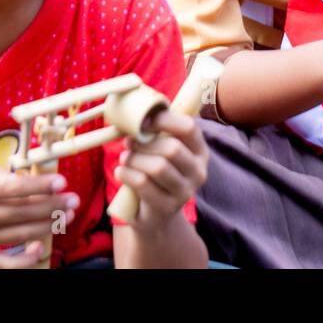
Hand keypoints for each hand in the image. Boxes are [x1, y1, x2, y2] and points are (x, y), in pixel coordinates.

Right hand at [0, 165, 78, 266]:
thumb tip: (20, 175)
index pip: (13, 188)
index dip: (40, 185)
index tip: (60, 180)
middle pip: (23, 211)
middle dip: (53, 204)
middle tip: (73, 198)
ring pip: (21, 233)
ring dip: (48, 223)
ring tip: (66, 214)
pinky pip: (7, 263)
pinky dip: (26, 257)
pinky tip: (39, 245)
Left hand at [114, 111, 207, 232]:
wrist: (155, 214)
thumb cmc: (156, 172)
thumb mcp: (162, 150)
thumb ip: (158, 131)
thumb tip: (140, 108)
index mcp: (200, 151)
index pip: (189, 127)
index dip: (164, 120)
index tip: (144, 122)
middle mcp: (199, 172)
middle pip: (171, 149)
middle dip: (144, 143)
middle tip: (128, 142)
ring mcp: (186, 192)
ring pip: (157, 167)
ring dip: (134, 159)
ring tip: (125, 158)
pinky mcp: (168, 207)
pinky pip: (143, 184)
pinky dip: (127, 174)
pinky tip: (121, 172)